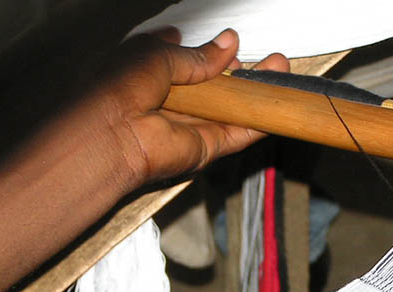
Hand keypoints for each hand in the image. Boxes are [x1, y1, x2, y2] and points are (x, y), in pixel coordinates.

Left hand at [97, 28, 288, 184]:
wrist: (112, 133)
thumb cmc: (120, 87)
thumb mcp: (158, 54)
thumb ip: (198, 55)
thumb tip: (229, 44)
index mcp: (151, 72)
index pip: (186, 60)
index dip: (208, 51)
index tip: (229, 42)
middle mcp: (171, 100)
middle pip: (214, 86)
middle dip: (239, 71)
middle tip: (265, 58)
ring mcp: (190, 126)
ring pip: (231, 108)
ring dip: (256, 91)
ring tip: (281, 69)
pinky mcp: (206, 149)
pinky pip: (237, 134)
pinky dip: (259, 120)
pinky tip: (278, 103)